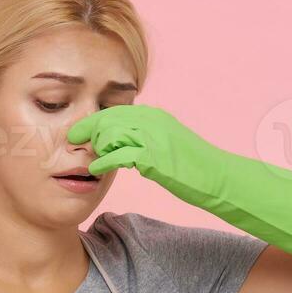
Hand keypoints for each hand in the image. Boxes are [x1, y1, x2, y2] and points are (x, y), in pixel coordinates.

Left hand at [67, 104, 291, 265]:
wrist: (223, 182)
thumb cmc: (195, 170)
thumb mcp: (168, 150)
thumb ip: (145, 144)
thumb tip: (123, 148)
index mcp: (156, 116)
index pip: (115, 110)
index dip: (94, 120)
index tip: (77, 132)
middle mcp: (154, 121)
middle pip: (107, 117)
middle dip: (86, 128)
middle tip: (68, 139)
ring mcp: (155, 138)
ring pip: (110, 132)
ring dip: (92, 143)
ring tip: (78, 155)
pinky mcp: (156, 158)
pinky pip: (120, 155)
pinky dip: (104, 160)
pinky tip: (95, 169)